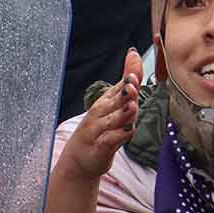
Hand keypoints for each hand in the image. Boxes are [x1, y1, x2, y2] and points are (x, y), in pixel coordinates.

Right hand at [62, 48, 143, 178]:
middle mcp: (101, 112)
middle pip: (114, 100)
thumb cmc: (100, 128)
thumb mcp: (114, 103)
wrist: (80, 158)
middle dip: (124, 91)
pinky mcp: (99, 147)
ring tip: (131, 106)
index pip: (119, 84)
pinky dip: (118, 136)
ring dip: (122, 113)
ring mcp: (98, 130)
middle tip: (132, 82)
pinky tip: (128, 131)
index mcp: (106, 100)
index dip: (129, 73)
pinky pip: (109, 140)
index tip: (133, 56)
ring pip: (113, 120)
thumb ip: (126, 81)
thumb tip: (134, 54)